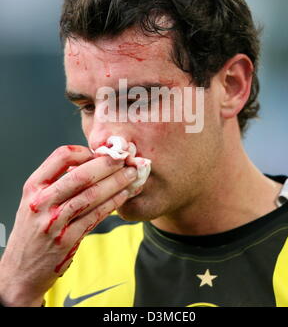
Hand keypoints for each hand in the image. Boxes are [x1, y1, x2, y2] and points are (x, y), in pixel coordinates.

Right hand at [0, 145, 137, 305]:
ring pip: (91, 195)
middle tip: (125, 160)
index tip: (100, 152)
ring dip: (116, 183)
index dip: (85, 152)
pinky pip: (95, 216)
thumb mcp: (35, 201)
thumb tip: (91, 163)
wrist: (20, 271)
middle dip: (107, 165)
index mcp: (33, 187)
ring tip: (131, 175)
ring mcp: (54, 222)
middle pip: (81, 175)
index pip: (61, 157)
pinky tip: (124, 195)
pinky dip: (113, 203)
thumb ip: (56, 183)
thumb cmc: (32, 231)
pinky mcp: (67, 240)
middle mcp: (41, 202)